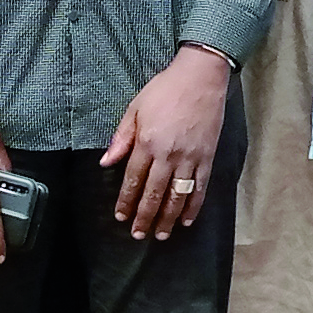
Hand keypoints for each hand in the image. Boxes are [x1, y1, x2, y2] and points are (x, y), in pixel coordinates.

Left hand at [102, 45, 231, 240]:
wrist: (201, 77)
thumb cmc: (165, 89)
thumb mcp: (135, 108)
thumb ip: (121, 138)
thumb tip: (106, 163)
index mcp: (147, 142)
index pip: (133, 180)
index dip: (126, 202)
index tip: (121, 217)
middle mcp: (168, 155)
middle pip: (154, 194)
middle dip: (145, 217)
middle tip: (138, 235)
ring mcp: (190, 158)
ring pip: (177, 196)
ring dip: (168, 218)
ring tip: (160, 234)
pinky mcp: (207, 157)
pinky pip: (200, 188)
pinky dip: (193, 206)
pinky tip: (187, 220)